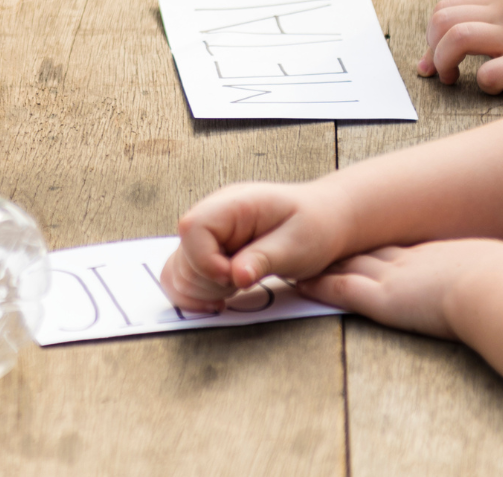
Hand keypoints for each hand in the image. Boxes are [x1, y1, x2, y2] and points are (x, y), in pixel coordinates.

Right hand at [160, 181, 352, 312]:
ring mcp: (208, 234)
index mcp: (233, 204)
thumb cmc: (315, 226)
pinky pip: (183, 275)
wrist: (324, 221)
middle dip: (209, 282)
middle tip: (244, 283)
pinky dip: (197, 293)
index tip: (233, 279)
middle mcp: (213, 216)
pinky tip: (222, 298)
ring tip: (236, 288)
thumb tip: (235, 276)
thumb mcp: (297, 244)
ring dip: (203, 290)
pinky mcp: (209, 251)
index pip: (193, 228)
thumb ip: (264, 259)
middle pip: (182, 255)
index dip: (205, 260)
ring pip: (178, 270)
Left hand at [297, 240, 502, 341]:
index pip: (396, 249)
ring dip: (319, 262)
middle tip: (313, 236)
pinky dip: (316, 287)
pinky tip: (295, 283)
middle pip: (364, 250)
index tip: (358, 238)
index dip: (375, 244)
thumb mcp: (500, 276)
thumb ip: (495, 279)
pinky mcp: (381, 299)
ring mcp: (393, 279)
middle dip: (339, 245)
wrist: (498, 287)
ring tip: (293, 257)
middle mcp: (408, 262)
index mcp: (435, 257)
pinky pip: (339, 290)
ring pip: (346, 265)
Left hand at [418, 0, 502, 92]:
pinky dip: (482, 85)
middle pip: (441, 19)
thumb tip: (480, 33)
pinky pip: (489, 74)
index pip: (446, 7)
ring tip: (454, 80)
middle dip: (431, 48)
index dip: (431, 34)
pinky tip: (495, 89)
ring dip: (444, 62)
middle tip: (442, 72)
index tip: (434, 58)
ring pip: (456, 39)